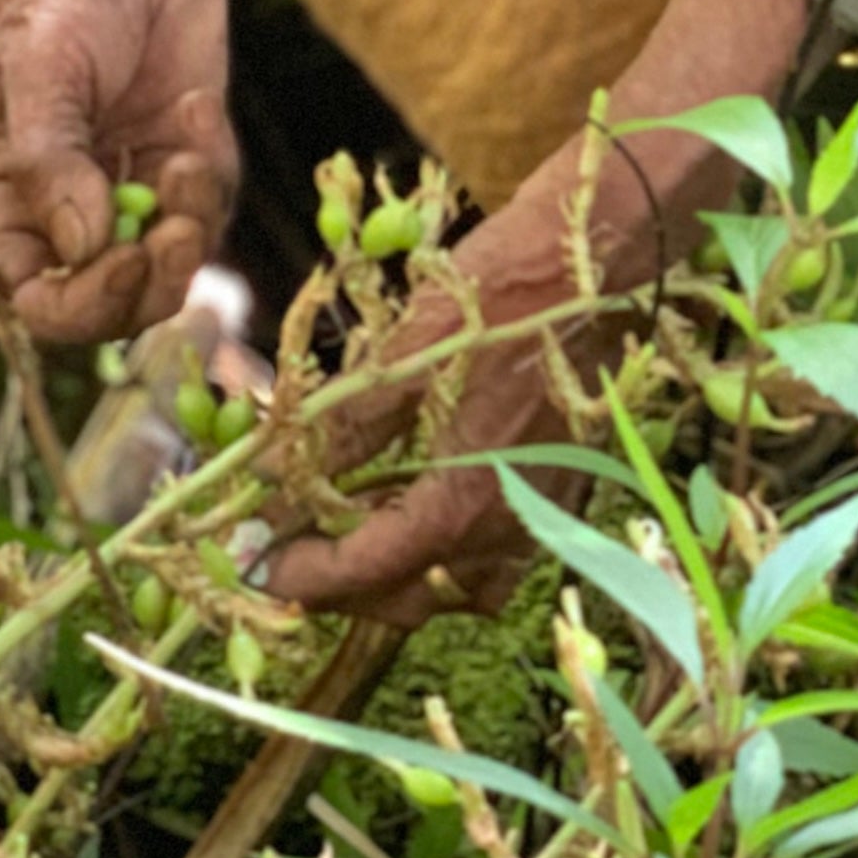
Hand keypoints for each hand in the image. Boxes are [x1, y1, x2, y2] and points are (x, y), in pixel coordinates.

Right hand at [0, 0, 239, 341]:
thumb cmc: (61, 0)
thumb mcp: (41, 72)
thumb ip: (50, 160)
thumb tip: (81, 245)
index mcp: (10, 208)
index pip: (42, 304)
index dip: (87, 304)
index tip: (129, 261)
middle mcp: (69, 218)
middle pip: (116, 307)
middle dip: (154, 280)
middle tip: (177, 231)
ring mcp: (132, 196)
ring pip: (174, 268)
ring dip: (191, 223)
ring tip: (186, 150)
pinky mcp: (186, 168)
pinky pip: (213, 209)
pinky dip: (212, 173)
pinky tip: (195, 104)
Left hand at [258, 0, 811, 626]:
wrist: (601, 258)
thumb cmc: (499, 295)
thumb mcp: (402, 356)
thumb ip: (339, 430)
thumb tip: (269, 477)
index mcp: (465, 500)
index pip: (368, 569)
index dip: (301, 573)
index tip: (256, 559)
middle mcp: (509, 527)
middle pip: (412, 598)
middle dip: (343, 589)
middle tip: (289, 555)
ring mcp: (543, 514)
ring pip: (460, 590)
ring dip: (401, 583)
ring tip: (350, 544)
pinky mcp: (561, 491)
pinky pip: (500, 559)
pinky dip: (450, 559)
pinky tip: (416, 513)